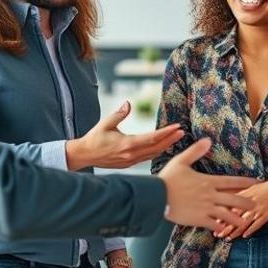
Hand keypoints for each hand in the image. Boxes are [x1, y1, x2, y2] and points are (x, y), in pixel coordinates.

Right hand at [66, 101, 183, 169]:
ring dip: (166, 146)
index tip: (177, 126)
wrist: (84, 156)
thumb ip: (118, 114)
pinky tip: (163, 146)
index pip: (152, 138)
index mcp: (126, 144)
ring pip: (153, 154)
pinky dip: (157, 151)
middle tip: (182, 132)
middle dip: (171, 139)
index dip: (166, 132)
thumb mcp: (105, 124)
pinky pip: (147, 158)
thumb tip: (128, 103)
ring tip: (176, 138)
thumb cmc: (94, 138)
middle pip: (156, 147)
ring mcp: (130, 161)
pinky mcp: (129, 164)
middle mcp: (131, 154)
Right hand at [158, 138, 257, 228]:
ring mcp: (205, 208)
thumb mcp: (181, 161)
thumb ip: (195, 151)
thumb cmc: (167, 179)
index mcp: (208, 181)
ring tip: (244, 222)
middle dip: (247, 203)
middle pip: (234, 199)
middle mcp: (210, 195)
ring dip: (237, 218)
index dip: (246, 182)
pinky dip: (220, 228)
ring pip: (227, 215)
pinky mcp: (198, 219)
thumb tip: (207, 140)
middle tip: (256, 205)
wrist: (156, 196)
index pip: (232, 181)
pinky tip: (224, 231)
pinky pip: (213, 225)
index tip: (257, 182)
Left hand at [214, 178, 267, 239]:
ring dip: (235, 231)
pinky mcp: (266, 215)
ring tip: (228, 238)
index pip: (229, 208)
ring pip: (244, 222)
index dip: (220, 217)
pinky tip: (245, 236)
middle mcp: (249, 204)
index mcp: (243, 196)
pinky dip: (251, 230)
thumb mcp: (249, 189)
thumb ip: (238, 196)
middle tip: (217, 235)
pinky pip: (257, 224)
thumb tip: (225, 202)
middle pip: (234, 217)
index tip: (213, 225)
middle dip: (225, 227)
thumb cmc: (263, 189)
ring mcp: (257, 210)